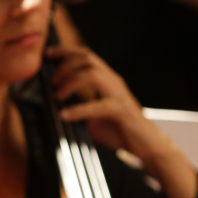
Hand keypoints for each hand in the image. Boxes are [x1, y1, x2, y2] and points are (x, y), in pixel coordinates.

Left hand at [48, 45, 161, 161]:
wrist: (148, 146)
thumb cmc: (121, 131)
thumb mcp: (94, 115)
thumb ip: (79, 106)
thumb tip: (55, 107)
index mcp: (108, 80)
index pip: (87, 56)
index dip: (66, 51)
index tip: (48, 53)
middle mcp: (114, 82)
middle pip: (88, 59)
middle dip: (65, 65)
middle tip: (52, 81)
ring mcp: (119, 95)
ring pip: (93, 74)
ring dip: (71, 81)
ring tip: (59, 95)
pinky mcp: (122, 111)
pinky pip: (99, 105)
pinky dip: (79, 110)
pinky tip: (65, 116)